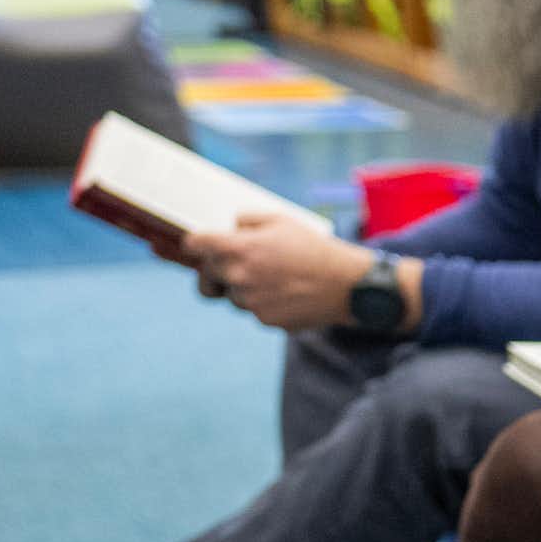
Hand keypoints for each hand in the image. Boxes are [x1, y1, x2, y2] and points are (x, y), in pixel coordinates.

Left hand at [189, 217, 373, 330]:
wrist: (348, 285)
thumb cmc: (314, 248)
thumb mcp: (280, 220)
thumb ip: (246, 221)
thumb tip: (230, 230)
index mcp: (236, 248)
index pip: (193, 245)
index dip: (195, 244)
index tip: (200, 247)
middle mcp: (237, 276)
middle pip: (205, 276)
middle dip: (217, 271)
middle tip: (239, 267)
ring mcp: (250, 302)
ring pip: (232, 297)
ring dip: (245, 290)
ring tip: (276, 281)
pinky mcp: (266, 320)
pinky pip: (255, 312)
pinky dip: (267, 305)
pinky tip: (289, 295)